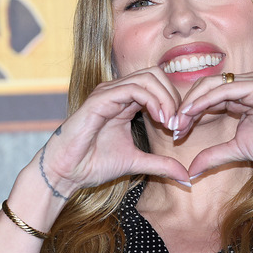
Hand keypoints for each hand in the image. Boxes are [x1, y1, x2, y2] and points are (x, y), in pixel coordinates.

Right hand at [41, 67, 189, 193]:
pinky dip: (152, 101)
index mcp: (125, 100)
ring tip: (171, 124)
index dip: (175, 103)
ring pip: (148, 78)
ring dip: (166, 99)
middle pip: (156, 75)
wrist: (66, 172)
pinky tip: (159, 120)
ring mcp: (108, 92)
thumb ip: (161, 165)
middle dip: (174, 98)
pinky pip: (133, 88)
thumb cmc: (93, 164)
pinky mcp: (100, 99)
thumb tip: (186, 178)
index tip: (181, 130)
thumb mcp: (136, 162)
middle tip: (179, 124)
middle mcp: (117, 91)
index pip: (158, 85)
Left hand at [174, 71, 252, 177]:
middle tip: (171, 125)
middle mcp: (248, 83)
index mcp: (243, 95)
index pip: (207, 95)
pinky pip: (226, 89)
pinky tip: (192, 112)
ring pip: (213, 84)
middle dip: (185, 105)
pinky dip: (206, 100)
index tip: (174, 131)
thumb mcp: (237, 151)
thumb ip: (214, 155)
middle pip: (206, 86)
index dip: (188, 111)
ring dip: (192, 102)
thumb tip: (191, 169)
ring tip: (178, 121)